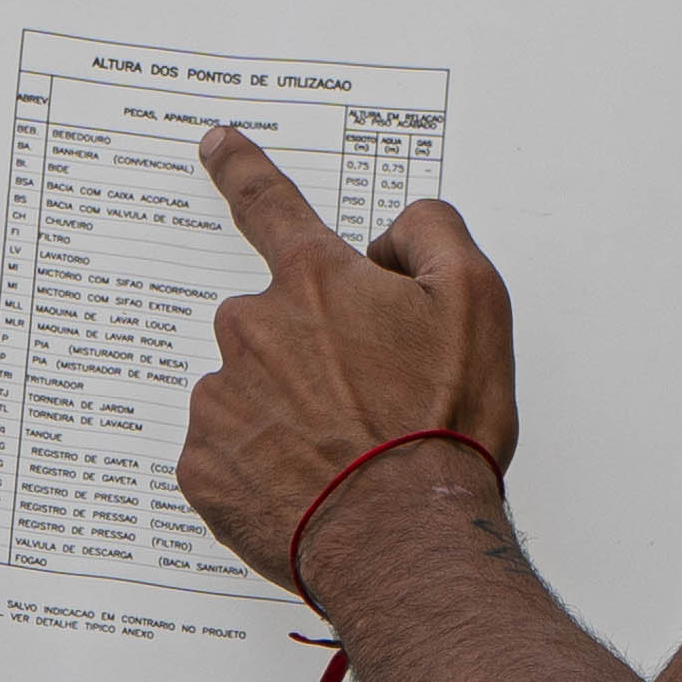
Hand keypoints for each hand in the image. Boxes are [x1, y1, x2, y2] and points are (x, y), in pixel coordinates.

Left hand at [179, 128, 518, 593]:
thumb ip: (433, 232)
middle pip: (275, 321)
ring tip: (345, 455)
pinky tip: (309, 487)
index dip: (240, 167)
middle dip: (311, 350)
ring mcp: (220, 399)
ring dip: (288, 412)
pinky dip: (264, 465)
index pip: (268, 203)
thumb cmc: (441, 425)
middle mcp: (253, 328)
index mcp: (315, 281)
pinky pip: (230, 451)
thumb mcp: (477, 300)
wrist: (405, 538)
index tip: (215, 144)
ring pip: (250, 389)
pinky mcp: (203, 466)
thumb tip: (390, 235)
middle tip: (367, 402)